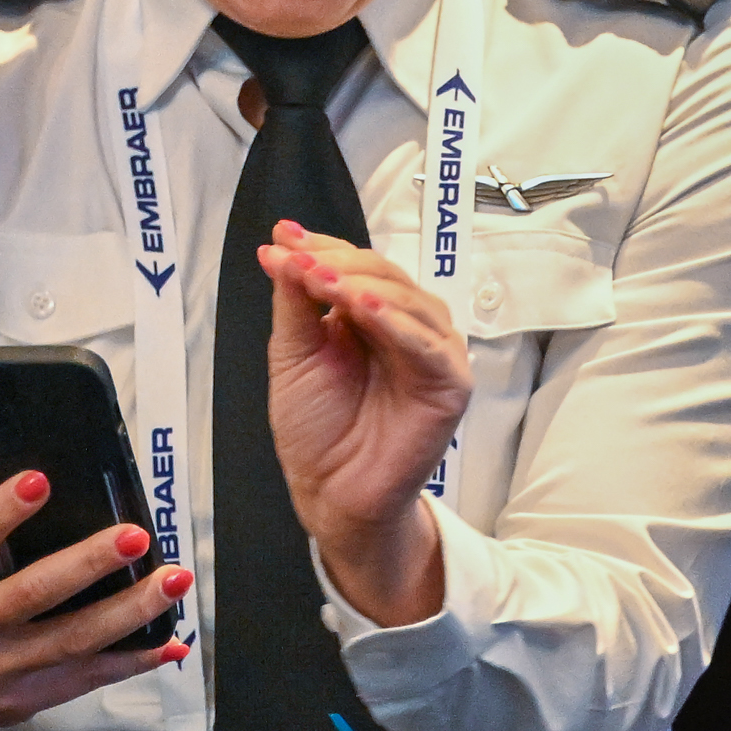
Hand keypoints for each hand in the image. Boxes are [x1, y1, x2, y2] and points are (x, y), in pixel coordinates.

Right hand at [0, 427, 192, 730]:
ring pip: (72, 640)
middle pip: (30, 595)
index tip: (39, 480)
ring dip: (129, 611)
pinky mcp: (30, 698)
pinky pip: (89, 678)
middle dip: (87, 564)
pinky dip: (133, 661)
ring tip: (171, 579)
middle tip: (134, 536)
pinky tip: (168, 641)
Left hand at [257, 222, 470, 626]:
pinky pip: (428, 344)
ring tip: (323, 279)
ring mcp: (432, 352)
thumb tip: (280, 246)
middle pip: (383, 274)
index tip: (282, 237)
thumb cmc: (316, 430)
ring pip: (408, 300)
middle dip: (337, 262)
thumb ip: (294, 300)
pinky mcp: (450, 383)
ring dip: (364, 284)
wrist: (330, 492)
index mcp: (371, 315)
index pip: (354, 265)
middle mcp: (406, 327)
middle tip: (299, 259)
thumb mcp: (293, 353)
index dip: (321, 247)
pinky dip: (398, 323)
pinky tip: (366, 310)